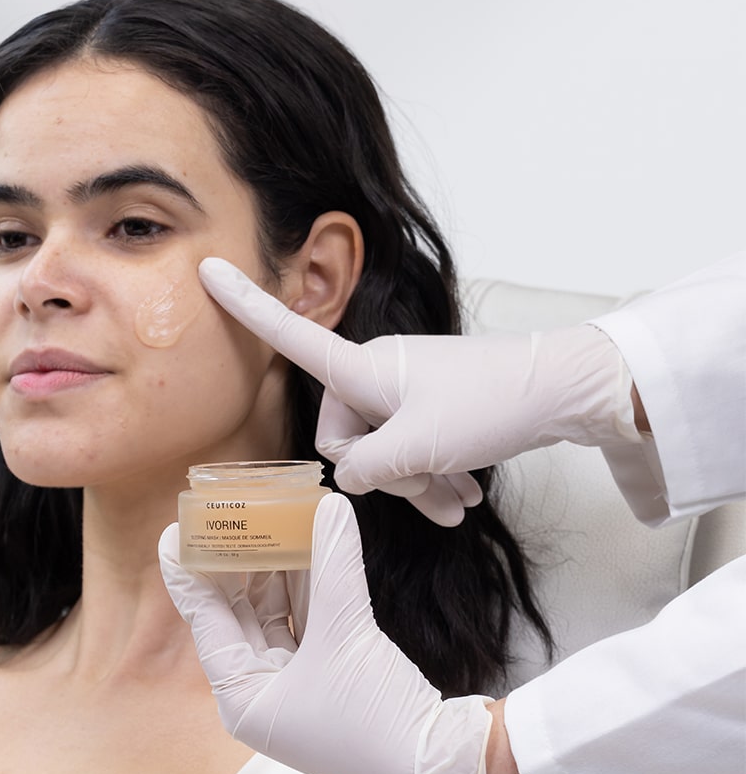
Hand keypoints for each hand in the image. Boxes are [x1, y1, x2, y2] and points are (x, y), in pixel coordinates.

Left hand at [159, 494, 500, 773]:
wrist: (440, 768)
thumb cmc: (378, 719)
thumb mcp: (348, 633)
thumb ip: (333, 565)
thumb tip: (329, 506)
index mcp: (242, 699)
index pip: (206, 623)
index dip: (190, 573)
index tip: (174, 532)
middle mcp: (260, 696)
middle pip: (236, 617)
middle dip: (236, 565)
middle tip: (229, 516)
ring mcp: (293, 690)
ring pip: (273, 617)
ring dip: (275, 571)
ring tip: (267, 520)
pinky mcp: (327, 681)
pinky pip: (304, 626)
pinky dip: (306, 590)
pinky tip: (307, 548)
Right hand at [198, 257, 636, 526]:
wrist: (564, 391)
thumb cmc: (490, 406)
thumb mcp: (419, 448)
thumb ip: (368, 468)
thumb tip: (350, 479)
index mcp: (363, 368)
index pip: (291, 335)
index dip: (247, 306)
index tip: (208, 268)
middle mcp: (377, 372)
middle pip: (343, 434)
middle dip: (382, 473)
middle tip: (429, 486)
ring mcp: (406, 389)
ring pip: (383, 451)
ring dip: (415, 485)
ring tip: (457, 505)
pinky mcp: (434, 406)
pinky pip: (412, 450)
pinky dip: (433, 478)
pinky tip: (463, 500)